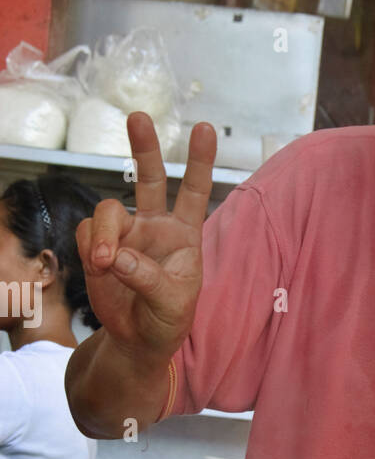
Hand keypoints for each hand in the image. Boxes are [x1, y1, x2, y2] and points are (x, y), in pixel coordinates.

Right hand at [76, 112, 216, 360]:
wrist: (137, 340)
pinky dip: (88, 247)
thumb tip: (116, 255)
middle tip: (139, 117)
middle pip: (151, 178)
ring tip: (102, 263)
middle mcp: (156, 226)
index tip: (204, 128)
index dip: (200, 161)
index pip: (196, 192)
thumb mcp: (171, 304)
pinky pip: (85, 232)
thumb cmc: (166, 320)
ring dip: (102, 234)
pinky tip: (97, 268)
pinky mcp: (97, 246)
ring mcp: (125, 234)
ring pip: (107, 210)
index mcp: (184, 235)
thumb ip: (148, 278)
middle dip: (145, 147)